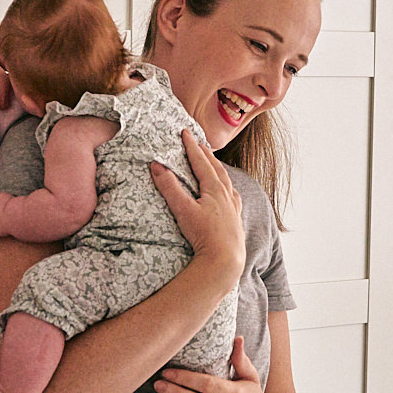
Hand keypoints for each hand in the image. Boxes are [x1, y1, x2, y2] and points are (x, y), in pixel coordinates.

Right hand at [152, 129, 243, 283]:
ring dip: (218, 168)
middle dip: (206, 153)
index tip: (185, 132)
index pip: (201, 162)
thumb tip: (156, 165)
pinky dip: (227, 187)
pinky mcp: (236, 219)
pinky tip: (227, 191)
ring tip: (213, 161)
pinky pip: (233, 195)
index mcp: (214, 189)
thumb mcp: (183, 210)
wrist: (225, 260)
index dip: (192, 146)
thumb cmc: (205, 236)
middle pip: (216, 168)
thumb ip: (169, 187)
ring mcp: (233, 207)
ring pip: (226, 180)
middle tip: (198, 142)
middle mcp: (227, 195)